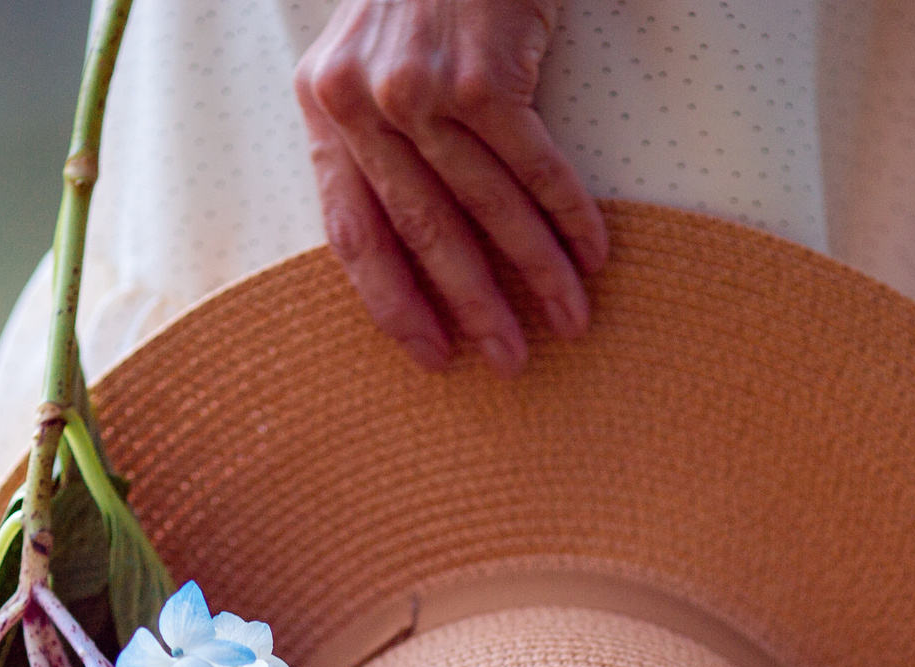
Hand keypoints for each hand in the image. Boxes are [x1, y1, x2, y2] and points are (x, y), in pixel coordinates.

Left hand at [294, 0, 607, 376]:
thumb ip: (379, 138)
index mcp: (323, 108)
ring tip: (570, 319)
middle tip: (511, 361)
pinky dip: (567, 215)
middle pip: (422, 235)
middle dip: (474, 308)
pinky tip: (592, 252)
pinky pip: (533, 167)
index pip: (351, 234)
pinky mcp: (482, 76)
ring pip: (484, 209)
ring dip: (536, 273)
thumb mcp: (375, 57)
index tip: (433, 357)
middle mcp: (361, 103)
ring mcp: (420, 89)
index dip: (394, 305)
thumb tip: (427, 247)